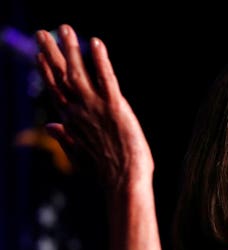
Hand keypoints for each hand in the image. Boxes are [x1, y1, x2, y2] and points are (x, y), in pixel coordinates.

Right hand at [35, 24, 152, 193]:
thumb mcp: (79, 156)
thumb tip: (50, 126)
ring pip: (79, 72)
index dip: (48, 71)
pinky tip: (96, 43)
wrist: (123, 181)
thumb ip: (65, 138)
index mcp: (71, 122)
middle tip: (43, 32)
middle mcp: (78, 111)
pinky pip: (106, 78)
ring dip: (71, 49)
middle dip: (52, 53)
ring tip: (65, 28)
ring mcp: (95, 107)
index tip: (41, 55)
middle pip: (61, 77)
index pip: (56, 90)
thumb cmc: (105, 172)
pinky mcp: (115, 107)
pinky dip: (100, 60)